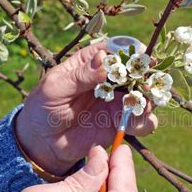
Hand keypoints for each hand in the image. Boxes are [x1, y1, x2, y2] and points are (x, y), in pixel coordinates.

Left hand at [16, 42, 157, 174]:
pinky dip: (144, 122)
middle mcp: (108, 79)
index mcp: (91, 62)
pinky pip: (141, 121)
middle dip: (145, 76)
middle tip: (147, 84)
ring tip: (142, 106)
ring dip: (148, 99)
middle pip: (136, 71)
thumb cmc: (43, 108)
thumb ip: (81, 76)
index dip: (130, 51)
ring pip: (143, 95)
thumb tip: (104, 61)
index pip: (115, 49)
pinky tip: (135, 124)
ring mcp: (116, 101)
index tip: (140, 56)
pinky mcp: (120, 122)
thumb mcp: (56, 88)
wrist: (42, 142)